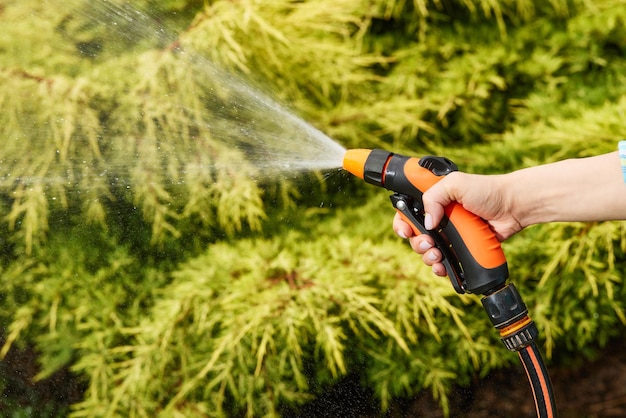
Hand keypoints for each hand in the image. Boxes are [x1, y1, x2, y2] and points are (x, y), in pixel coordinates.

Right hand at [392, 171, 523, 276]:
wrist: (513, 208)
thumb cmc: (487, 190)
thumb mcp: (455, 184)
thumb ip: (434, 197)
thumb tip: (427, 224)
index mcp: (433, 201)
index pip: (406, 213)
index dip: (401, 223)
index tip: (406, 231)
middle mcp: (438, 218)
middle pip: (414, 236)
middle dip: (417, 243)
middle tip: (429, 243)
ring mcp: (449, 235)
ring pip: (427, 252)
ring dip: (427, 257)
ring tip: (437, 256)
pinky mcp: (461, 249)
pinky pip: (444, 263)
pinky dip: (439, 268)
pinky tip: (442, 268)